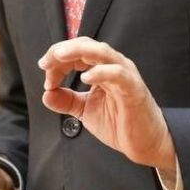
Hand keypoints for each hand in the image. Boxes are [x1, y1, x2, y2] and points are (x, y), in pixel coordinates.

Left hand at [38, 37, 176, 184]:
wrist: (144, 143)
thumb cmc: (120, 122)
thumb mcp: (85, 111)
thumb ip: (67, 101)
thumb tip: (46, 95)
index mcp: (101, 68)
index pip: (76, 53)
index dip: (57, 61)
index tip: (46, 78)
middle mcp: (113, 65)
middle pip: (86, 45)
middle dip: (62, 51)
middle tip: (46, 62)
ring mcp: (124, 74)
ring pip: (102, 52)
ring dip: (78, 51)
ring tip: (60, 56)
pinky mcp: (133, 88)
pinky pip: (117, 74)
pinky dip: (100, 72)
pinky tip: (85, 77)